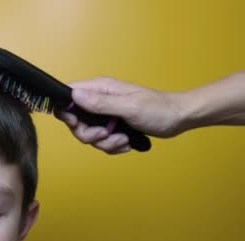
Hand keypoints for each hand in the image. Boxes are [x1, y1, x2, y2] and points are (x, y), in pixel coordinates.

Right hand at [56, 77, 184, 153]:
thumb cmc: (158, 109)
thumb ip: (100, 103)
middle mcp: (98, 100)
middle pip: (75, 121)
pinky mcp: (112, 126)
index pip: (68, 95)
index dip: (66, 112)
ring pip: (88, 134)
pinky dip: (112, 146)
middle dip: (89, 134)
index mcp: (100, 88)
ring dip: (104, 142)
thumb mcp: (129, 107)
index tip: (78, 123)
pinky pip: (101, 141)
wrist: (179, 118)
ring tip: (123, 139)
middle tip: (106, 134)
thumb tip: (74, 95)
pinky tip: (127, 142)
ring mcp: (104, 114)